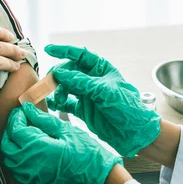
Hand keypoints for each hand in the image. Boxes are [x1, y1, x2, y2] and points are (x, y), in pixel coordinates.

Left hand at [1, 102, 122, 183]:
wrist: (98, 179)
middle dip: (9, 131)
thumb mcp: (67, 130)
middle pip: (6, 146)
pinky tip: (26, 151)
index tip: (21, 110)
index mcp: (39, 147)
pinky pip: (17, 171)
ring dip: (10, 146)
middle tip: (19, 121)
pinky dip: (16, 159)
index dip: (15, 118)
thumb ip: (44, 120)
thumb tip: (28, 109)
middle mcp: (31, 164)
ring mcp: (32, 176)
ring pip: (9, 160)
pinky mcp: (37, 183)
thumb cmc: (87, 153)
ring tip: (21, 135)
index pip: (15, 130)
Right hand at [45, 44, 160, 157]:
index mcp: (102, 69)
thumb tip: (60, 73)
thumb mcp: (104, 92)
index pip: (80, 55)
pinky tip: (51, 104)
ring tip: (58, 99)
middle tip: (50, 83)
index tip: (48, 50)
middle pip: (69, 71)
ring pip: (66, 87)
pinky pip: (66, 103)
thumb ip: (81, 82)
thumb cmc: (126, 108)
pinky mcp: (83, 109)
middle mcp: (93, 80)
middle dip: (58, 76)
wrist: (134, 133)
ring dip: (58, 90)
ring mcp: (87, 95)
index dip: (64, 51)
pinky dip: (58, 103)